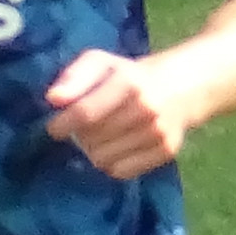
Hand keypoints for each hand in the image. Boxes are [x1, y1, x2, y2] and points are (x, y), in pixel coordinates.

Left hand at [45, 50, 192, 178]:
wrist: (182, 86)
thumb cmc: (130, 75)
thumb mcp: (101, 63)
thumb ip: (74, 76)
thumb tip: (53, 99)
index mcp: (129, 82)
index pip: (85, 113)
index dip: (62, 125)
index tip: (55, 128)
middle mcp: (147, 108)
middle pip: (91, 139)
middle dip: (81, 136)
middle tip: (88, 127)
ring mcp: (158, 131)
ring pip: (103, 159)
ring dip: (95, 151)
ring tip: (104, 136)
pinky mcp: (167, 151)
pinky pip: (121, 171)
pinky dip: (113, 163)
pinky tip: (118, 147)